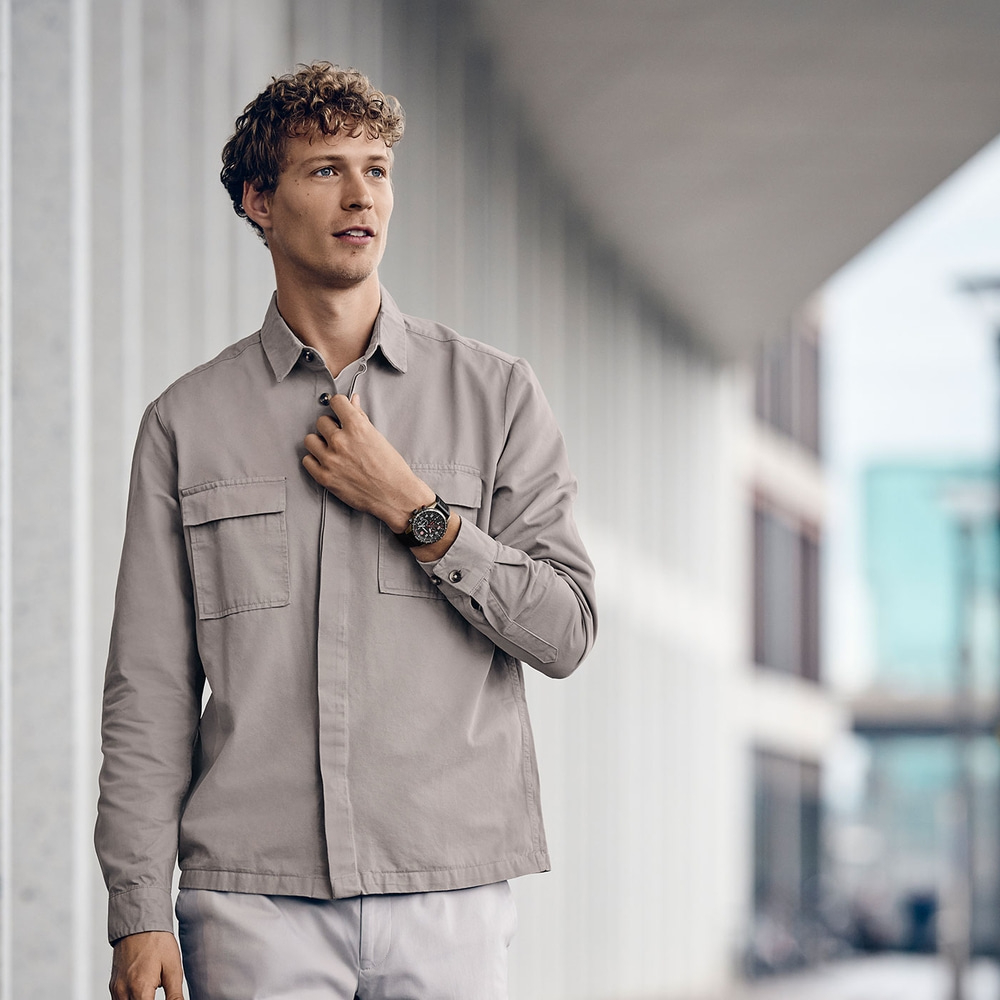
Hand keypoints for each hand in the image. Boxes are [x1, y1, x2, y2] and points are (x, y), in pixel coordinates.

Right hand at [109, 931, 183, 999]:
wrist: (140, 923)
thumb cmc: (157, 941)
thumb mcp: (173, 968)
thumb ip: (175, 995)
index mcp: (140, 989)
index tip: (164, 999)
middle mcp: (123, 992)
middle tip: (156, 993)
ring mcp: (116, 989)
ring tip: (151, 993)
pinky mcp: (113, 986)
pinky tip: (142, 994)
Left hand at [303, 394, 433, 531]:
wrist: (395, 495)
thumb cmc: (391, 468)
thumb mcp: (378, 437)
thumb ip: (361, 417)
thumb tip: (353, 401)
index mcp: (357, 428)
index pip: (336, 402)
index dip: (339, 405)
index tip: (340, 410)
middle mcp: (340, 441)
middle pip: (321, 421)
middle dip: (330, 427)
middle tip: (340, 436)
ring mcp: (330, 460)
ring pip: (310, 440)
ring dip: (319, 443)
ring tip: (331, 450)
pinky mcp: (324, 477)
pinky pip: (307, 461)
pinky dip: (315, 460)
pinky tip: (327, 462)